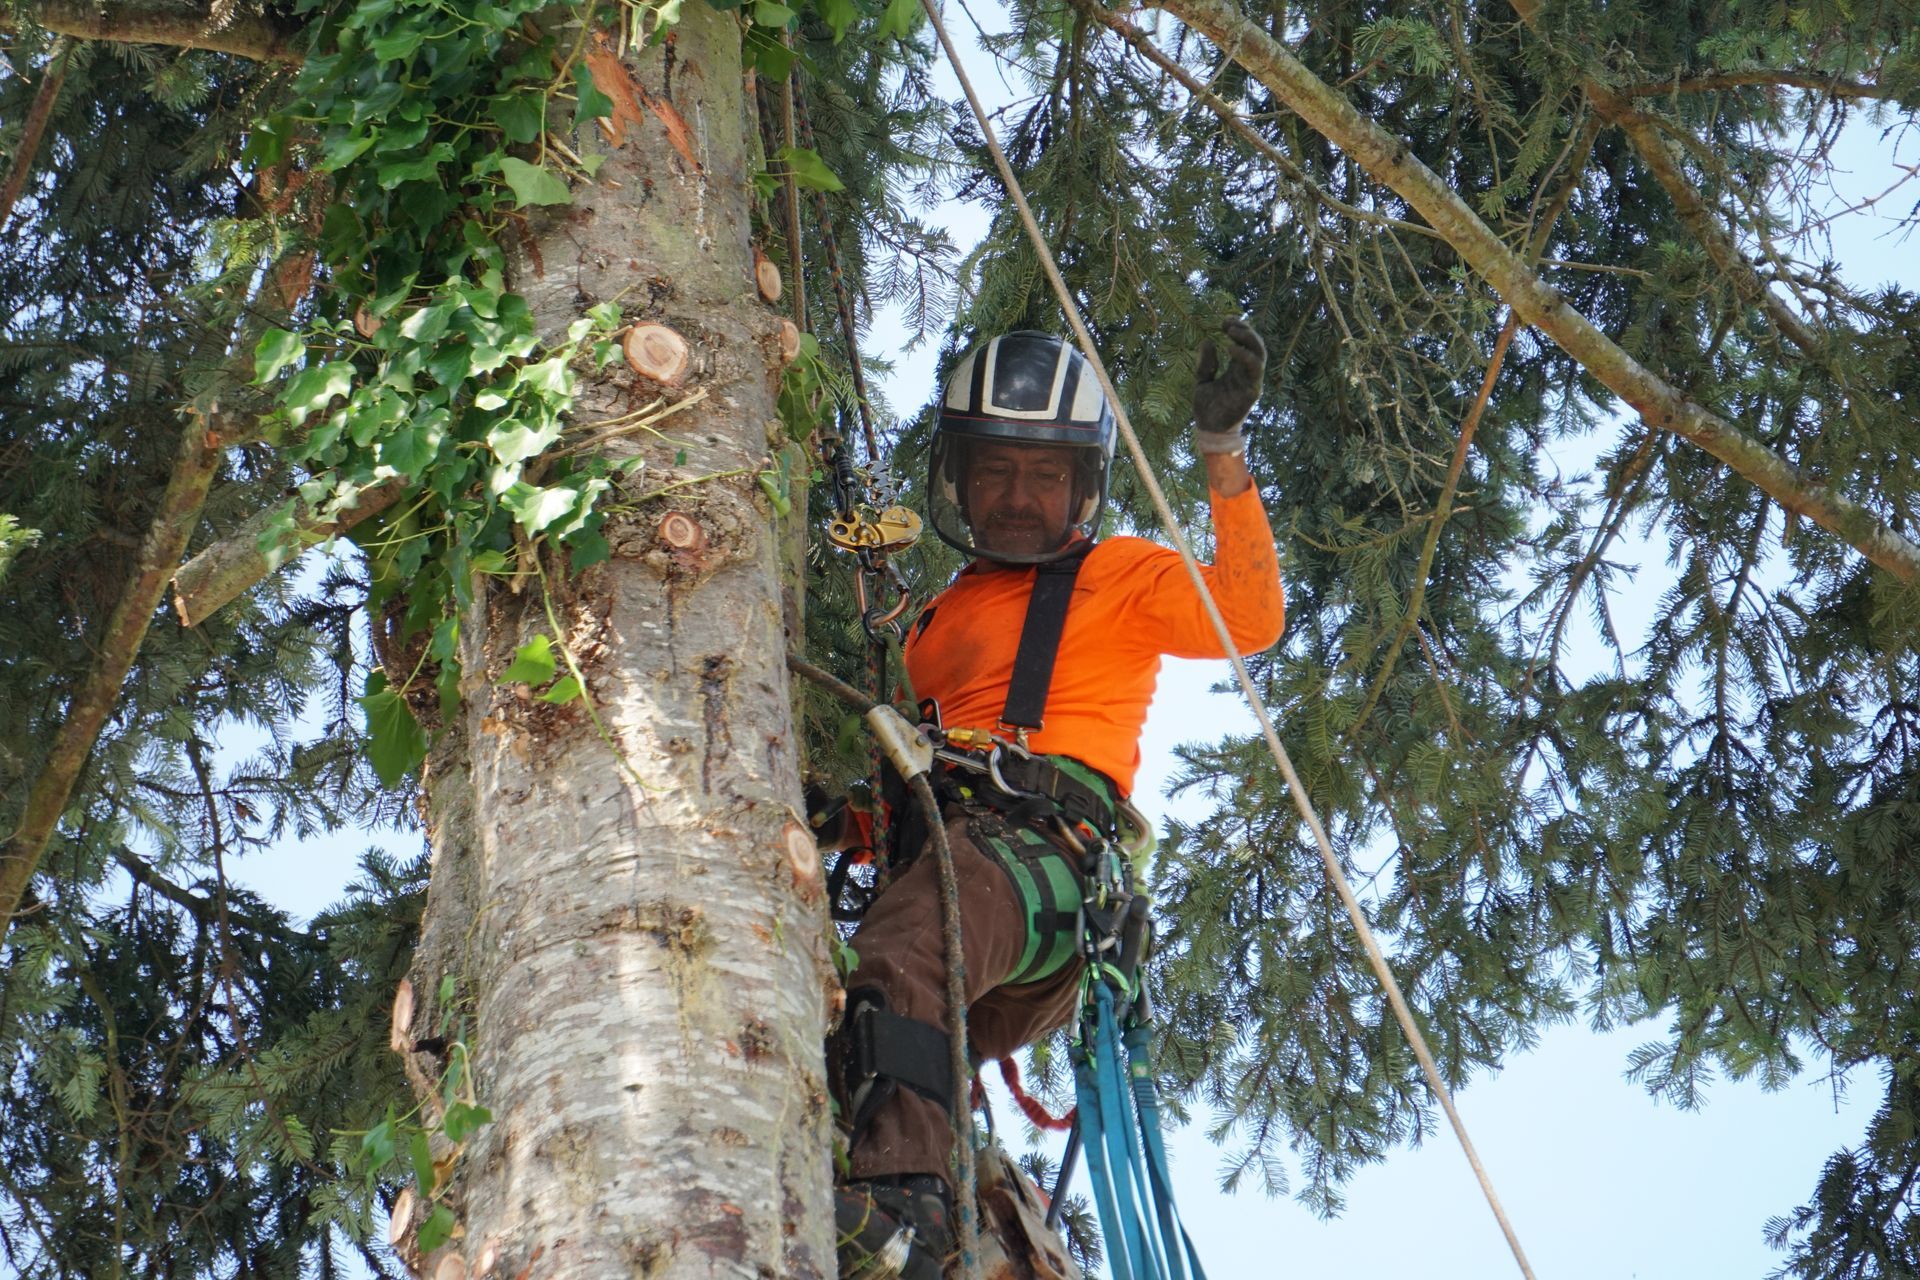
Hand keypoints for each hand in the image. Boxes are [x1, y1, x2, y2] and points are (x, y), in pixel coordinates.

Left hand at [1192, 318, 1266, 453]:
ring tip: (1231, 331)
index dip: (1238, 329)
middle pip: (1256, 344)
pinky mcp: (1252, 390)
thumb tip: (1207, 341)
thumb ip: (1206, 363)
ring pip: (1259, 353)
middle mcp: (1247, 373)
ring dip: (1248, 338)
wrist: (1209, 430)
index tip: (1223, 321)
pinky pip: (1254, 369)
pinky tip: (1230, 348)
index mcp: (1237, 368)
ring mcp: (1252, 381)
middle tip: (1228, 323)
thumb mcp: (1202, 381)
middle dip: (1245, 330)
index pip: (1245, 343)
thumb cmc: (1207, 408)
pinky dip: (1244, 355)